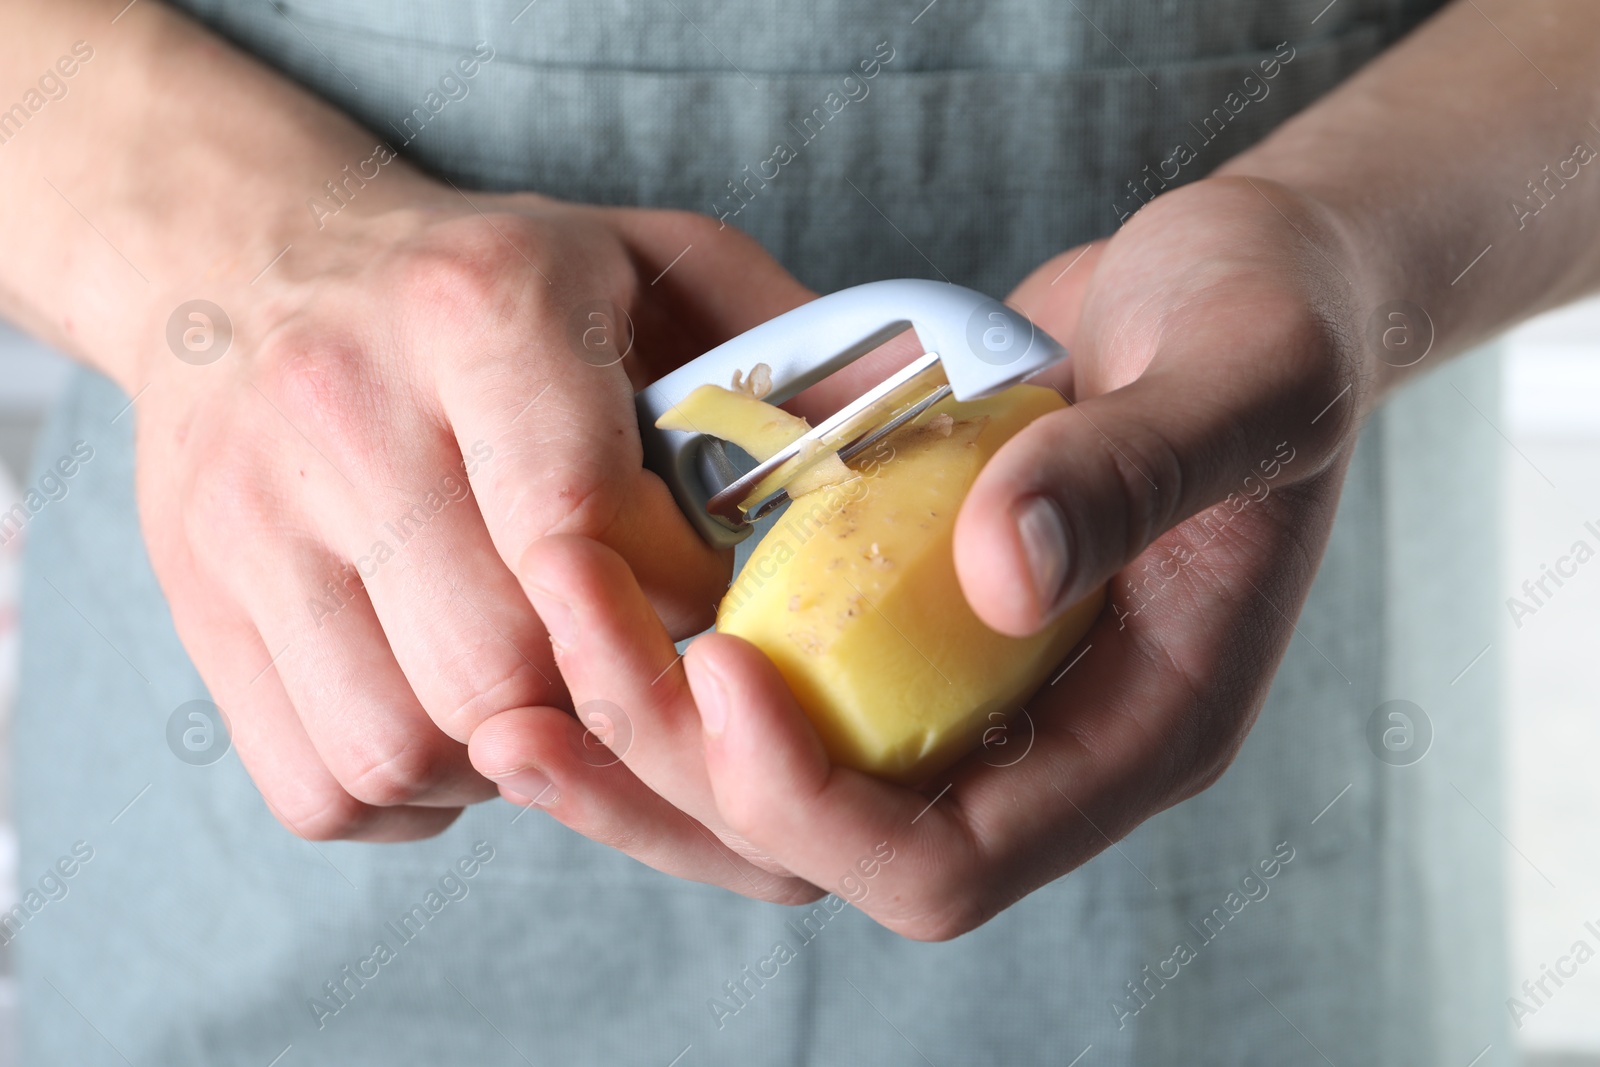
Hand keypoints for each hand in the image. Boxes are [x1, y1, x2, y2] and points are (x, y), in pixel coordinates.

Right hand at [137, 188, 809, 841]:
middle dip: (600, 711)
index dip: (668, 617)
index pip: (580, 528)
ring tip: (549, 701)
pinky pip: (318, 785)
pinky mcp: (195, 605)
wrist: (243, 258)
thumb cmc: (485, 276)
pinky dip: (412, 793)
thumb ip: (776, 357)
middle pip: (495, 670)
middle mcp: (341, 412)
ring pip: (401, 747)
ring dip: (507, 766)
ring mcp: (245, 519)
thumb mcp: (648, 260)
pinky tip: (456, 720)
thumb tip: (891, 483)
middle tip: (641, 685)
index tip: (711, 626)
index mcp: (477, 312)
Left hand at [468, 174, 1373, 934]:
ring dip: (645, 757)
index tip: (721, 666)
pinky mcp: (911, 628)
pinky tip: (586, 625)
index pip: (947, 864)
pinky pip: (778, 697)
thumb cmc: (1265, 321)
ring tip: (519, 693)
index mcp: (1139, 734)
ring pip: (779, 795)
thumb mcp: (1241, 375)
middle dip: (684, 783)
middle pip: (829, 851)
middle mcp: (1044, 744)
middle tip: (559, 677)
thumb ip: (1137, 471)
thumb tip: (999, 574)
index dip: (816, 803)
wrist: (1235, 286)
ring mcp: (973, 693)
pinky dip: (672, 684)